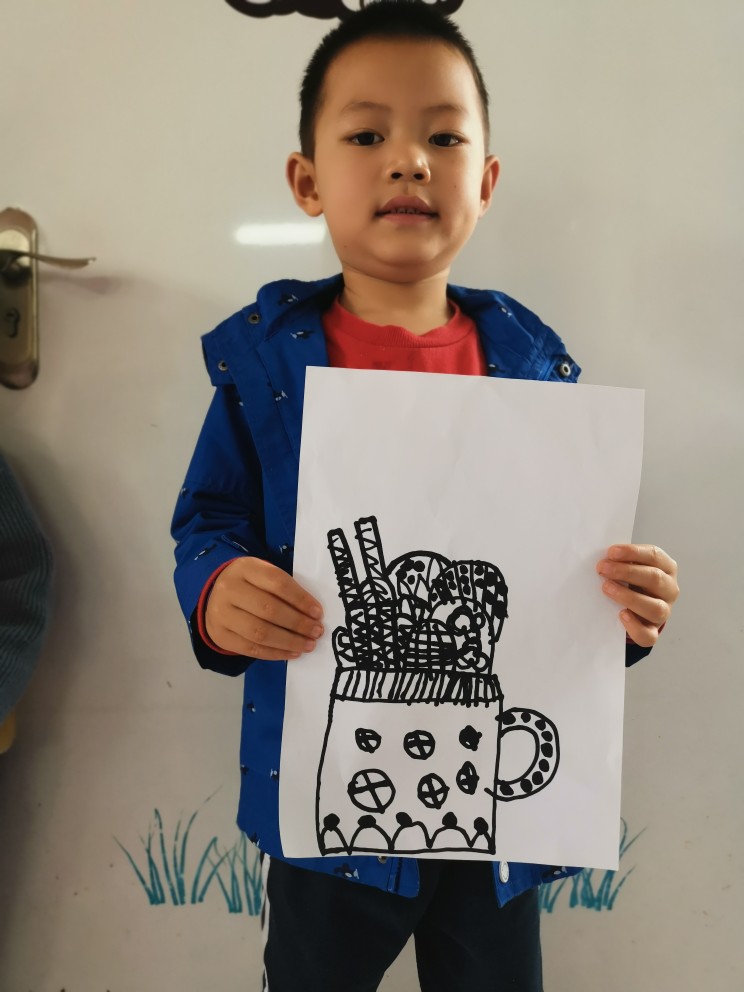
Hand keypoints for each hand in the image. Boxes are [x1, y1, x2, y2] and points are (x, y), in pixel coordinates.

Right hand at [205, 557, 323, 660]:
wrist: (215, 596)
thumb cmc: (250, 584)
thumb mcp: (263, 576)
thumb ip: (284, 589)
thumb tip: (313, 614)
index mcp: (245, 568)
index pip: (278, 583)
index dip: (301, 599)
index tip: (318, 613)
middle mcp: (229, 589)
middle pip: (269, 609)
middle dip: (298, 623)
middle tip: (317, 632)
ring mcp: (221, 614)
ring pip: (260, 632)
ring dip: (289, 641)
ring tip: (308, 645)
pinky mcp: (220, 636)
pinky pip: (251, 649)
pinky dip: (275, 653)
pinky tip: (292, 653)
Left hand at [596, 544, 678, 647]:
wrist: (637, 607)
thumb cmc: (633, 581)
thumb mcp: (632, 566)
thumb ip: (622, 560)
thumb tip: (604, 558)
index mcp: (666, 568)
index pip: (654, 556)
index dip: (633, 552)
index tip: (612, 552)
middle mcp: (669, 589)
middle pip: (654, 579)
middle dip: (626, 572)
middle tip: (603, 568)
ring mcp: (664, 611)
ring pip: (655, 608)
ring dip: (629, 597)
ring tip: (607, 588)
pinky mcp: (653, 630)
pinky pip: (648, 634)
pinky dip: (634, 626)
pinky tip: (621, 615)